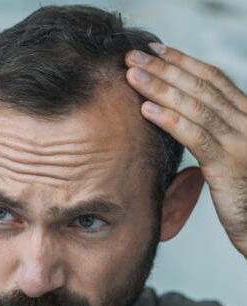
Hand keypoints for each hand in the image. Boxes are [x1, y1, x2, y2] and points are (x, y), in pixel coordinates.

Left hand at [125, 43, 246, 257]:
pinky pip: (196, 137)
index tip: (155, 50)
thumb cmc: (243, 193)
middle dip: (164, 68)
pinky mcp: (228, 166)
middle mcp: (246, 122)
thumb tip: (183, 118)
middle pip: (200, 86)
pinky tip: (146, 110)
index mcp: (246, 116)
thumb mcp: (229, 155)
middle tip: (133, 56)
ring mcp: (239, 142)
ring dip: (160, 88)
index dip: (183, 62)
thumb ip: (213, 134)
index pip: (212, 79)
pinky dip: (170, 121)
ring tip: (132, 76)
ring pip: (196, 106)